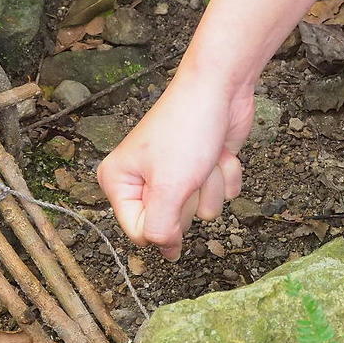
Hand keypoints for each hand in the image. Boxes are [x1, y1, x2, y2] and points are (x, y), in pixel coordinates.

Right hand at [97, 76, 254, 259]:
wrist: (220, 88)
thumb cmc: (187, 130)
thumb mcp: (168, 188)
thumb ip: (161, 229)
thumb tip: (166, 255)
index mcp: (119, 182)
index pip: (140, 232)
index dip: (164, 224)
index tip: (175, 199)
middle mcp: (142, 180)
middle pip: (172, 224)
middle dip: (190, 199)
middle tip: (187, 170)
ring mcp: (174, 176)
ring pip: (201, 211)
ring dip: (210, 185)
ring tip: (203, 156)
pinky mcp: (201, 170)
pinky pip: (220, 194)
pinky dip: (225, 174)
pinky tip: (218, 151)